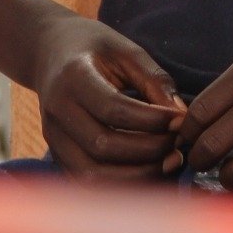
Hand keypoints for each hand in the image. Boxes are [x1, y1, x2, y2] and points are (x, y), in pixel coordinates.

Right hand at [30, 16, 186, 181]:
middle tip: (177, 145)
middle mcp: (57, 111)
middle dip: (148, 151)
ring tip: (167, 162)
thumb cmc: (94, 48)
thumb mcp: (127, 50)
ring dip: (136, 175)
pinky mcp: (56, 155)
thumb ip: (155, 81)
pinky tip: (147, 171)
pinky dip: (120, 185)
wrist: (49, 52)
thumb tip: (182, 117)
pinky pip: (87, 183)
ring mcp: (53, 137)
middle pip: (103, 146)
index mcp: (73, 76)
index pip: (113, 108)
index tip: (180, 121)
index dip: (151, 121)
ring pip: (92, 175)